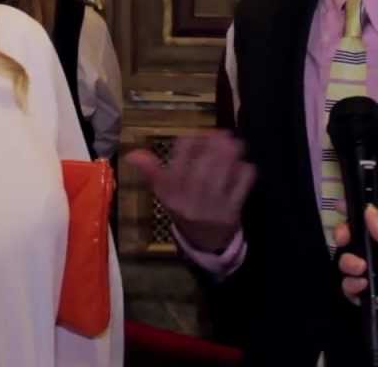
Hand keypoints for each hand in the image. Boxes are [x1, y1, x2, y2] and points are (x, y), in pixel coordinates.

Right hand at [125, 131, 254, 252]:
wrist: (204, 243)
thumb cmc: (183, 209)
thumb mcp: (164, 193)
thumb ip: (151, 171)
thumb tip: (132, 153)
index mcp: (171, 191)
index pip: (178, 159)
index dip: (191, 140)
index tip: (198, 136)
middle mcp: (190, 198)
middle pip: (204, 163)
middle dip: (216, 143)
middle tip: (221, 134)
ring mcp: (213, 205)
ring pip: (225, 170)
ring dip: (232, 152)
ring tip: (233, 144)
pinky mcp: (232, 211)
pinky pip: (242, 184)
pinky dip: (245, 171)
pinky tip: (241, 167)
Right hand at [336, 206, 377, 362]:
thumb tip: (368, 210)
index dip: (362, 211)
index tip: (340, 204)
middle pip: (360, 239)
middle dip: (346, 236)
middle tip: (343, 239)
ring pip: (351, 262)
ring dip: (348, 262)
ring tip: (359, 268)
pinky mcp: (374, 298)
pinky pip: (352, 287)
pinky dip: (351, 285)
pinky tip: (362, 288)